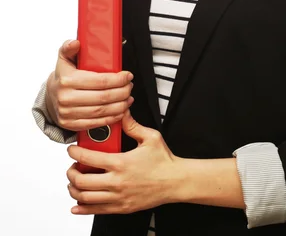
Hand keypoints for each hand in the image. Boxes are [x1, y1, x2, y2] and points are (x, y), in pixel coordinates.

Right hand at [46, 39, 133, 130]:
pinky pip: (95, 123)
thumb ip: (69, 48)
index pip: (100, 81)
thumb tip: (76, 43)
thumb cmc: (63, 75)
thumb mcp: (64, 58)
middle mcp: (66, 98)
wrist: (50, 95)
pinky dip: (111, 118)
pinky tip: (120, 111)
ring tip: (128, 98)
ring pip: (101, 111)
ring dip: (120, 106)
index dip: (118, 79)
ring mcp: (68, 113)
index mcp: (67, 80)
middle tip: (130, 86)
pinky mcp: (70, 124)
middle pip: (103, 97)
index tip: (128, 76)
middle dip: (122, 92)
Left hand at [66, 108, 180, 213]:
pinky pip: (96, 211)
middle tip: (72, 167)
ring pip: (85, 197)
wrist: (176, 182)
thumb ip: (132, 125)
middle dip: (71, 173)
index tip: (71, 149)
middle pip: (81, 181)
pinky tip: (77, 205)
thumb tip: (122, 113)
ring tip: (74, 183)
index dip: (75, 153)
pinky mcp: (122, 208)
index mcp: (121, 162)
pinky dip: (83, 209)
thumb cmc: (164, 161)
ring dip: (74, 190)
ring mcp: (118, 197)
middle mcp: (116, 182)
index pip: (88, 158)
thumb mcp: (150, 137)